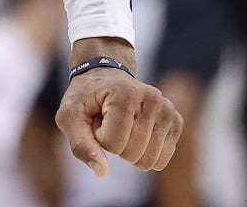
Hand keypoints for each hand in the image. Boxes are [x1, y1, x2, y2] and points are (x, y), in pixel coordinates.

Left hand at [56, 68, 182, 176]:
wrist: (104, 74)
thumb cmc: (85, 97)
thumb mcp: (70, 117)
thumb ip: (82, 145)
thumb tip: (102, 172)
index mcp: (125, 94)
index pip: (112, 144)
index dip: (99, 137)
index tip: (97, 117)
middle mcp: (152, 99)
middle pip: (133, 153)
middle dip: (115, 146)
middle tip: (109, 121)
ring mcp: (167, 109)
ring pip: (150, 159)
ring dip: (130, 150)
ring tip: (122, 125)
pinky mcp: (176, 120)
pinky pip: (163, 158)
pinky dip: (146, 153)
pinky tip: (137, 131)